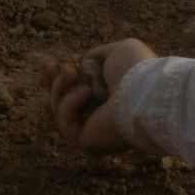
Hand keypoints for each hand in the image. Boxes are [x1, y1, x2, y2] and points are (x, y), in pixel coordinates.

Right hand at [42, 39, 157, 154]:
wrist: (147, 91)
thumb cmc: (138, 70)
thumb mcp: (118, 51)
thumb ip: (99, 56)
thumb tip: (84, 61)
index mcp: (110, 99)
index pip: (78, 94)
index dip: (60, 81)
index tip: (51, 64)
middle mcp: (101, 118)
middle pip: (63, 105)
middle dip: (53, 84)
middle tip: (48, 65)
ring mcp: (93, 132)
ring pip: (60, 112)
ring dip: (59, 88)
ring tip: (69, 71)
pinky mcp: (86, 142)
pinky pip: (65, 123)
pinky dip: (69, 104)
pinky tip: (86, 92)